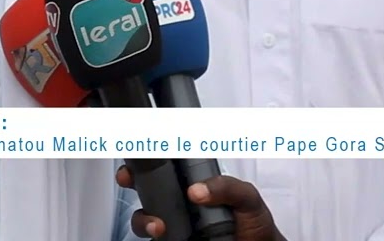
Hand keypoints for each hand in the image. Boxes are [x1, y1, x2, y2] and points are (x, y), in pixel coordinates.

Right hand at [118, 166, 283, 239]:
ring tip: (157, 227)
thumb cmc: (255, 224)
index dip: (146, 157)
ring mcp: (175, 225)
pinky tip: (160, 236)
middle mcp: (180, 203)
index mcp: (194, 183)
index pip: (165, 165)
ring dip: (142, 219)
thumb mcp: (247, 197)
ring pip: (143, 218)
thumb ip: (226, 186)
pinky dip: (149, 237)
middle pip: (144, 188)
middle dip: (129, 180)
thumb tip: (197, 190)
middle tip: (128, 179)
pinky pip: (152, 240)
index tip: (138, 151)